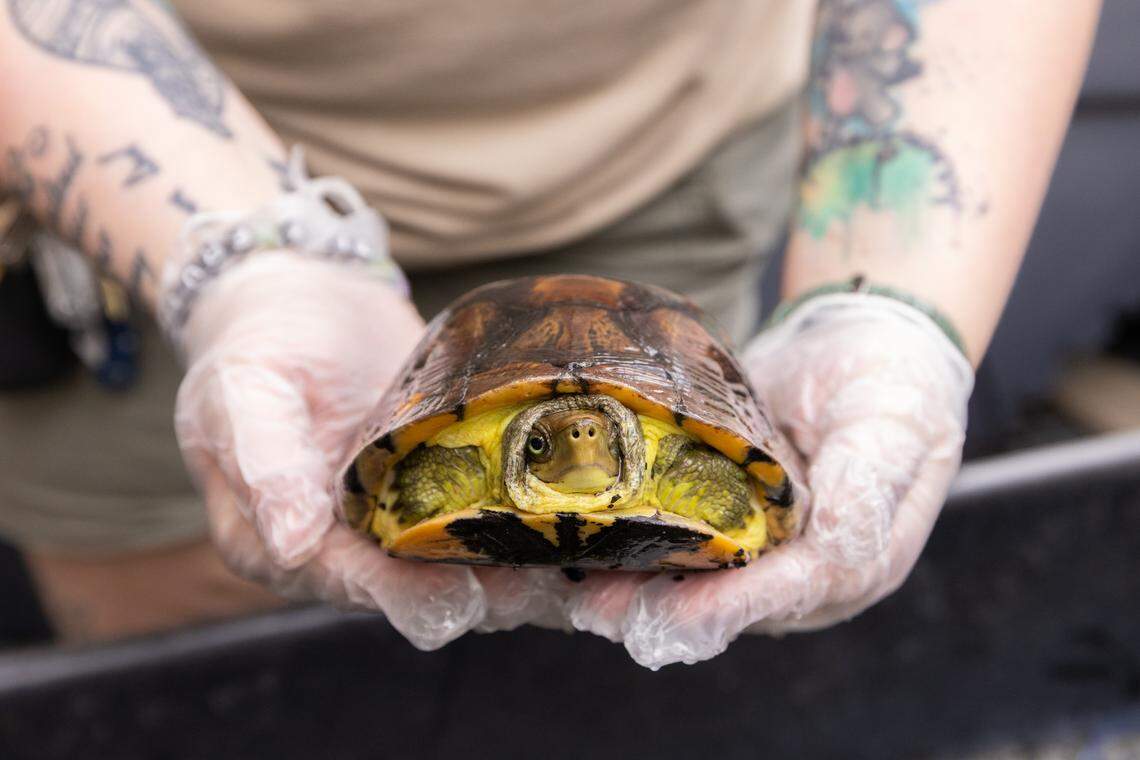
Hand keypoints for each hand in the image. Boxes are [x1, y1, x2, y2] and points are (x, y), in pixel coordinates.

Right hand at [174, 253, 573, 648]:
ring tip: (569, 565)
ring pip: (461, 561)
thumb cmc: (258, 344)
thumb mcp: (243, 394)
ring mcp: (400, 519)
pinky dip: (529, 525)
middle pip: (415, 588)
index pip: (346, 582)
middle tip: (533, 587)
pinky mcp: (447, 485)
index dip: (401, 597)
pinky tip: (579, 524)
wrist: (304, 293)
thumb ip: (265, 465)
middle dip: (478, 594)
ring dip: (515, 569)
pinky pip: (486, 515)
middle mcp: (345, 548)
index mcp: (283, 546)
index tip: (457, 600)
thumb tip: (291, 542)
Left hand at [568, 295, 973, 667]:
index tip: (674, 615)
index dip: (733, 606)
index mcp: (859, 560)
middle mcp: (805, 572)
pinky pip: (682, 546)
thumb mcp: (894, 428)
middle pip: (732, 604)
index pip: (791, 593)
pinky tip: (587, 548)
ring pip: (697, 582)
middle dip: (665, 610)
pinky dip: (636, 549)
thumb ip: (868, 488)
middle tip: (600, 613)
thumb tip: (837, 548)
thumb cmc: (895, 385)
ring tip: (579, 593)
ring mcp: (763, 549)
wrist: (866, 341)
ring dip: (637, 589)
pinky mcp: (728, 520)